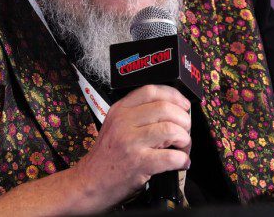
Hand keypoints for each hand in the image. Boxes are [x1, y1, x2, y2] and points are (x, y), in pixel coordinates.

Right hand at [69, 85, 191, 209]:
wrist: (89, 183)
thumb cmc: (107, 156)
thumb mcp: (115, 125)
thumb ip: (138, 114)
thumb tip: (172, 110)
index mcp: (120, 110)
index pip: (152, 91)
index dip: (174, 96)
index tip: (183, 105)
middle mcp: (124, 122)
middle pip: (165, 109)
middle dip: (183, 120)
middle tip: (184, 131)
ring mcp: (130, 142)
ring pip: (171, 130)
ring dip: (184, 139)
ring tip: (182, 147)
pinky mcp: (138, 163)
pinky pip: (171, 157)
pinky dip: (182, 160)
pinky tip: (180, 162)